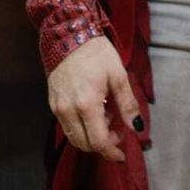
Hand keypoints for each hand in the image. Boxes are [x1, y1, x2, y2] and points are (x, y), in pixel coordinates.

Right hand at [46, 35, 139, 161]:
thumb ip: (127, 103)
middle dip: (103, 145)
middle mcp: (68, 110)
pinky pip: (67, 127)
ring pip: (74, 138)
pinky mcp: (53, 104)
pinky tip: (94, 112)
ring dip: (92, 137)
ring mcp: (58, 108)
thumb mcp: (118, 75)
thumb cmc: (97, 53)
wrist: (69, 36)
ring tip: (107, 117)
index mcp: (87, 104)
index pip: (98, 141)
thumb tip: (136, 127)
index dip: (111, 151)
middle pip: (85, 144)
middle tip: (117, 131)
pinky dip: (81, 128)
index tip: (122, 153)